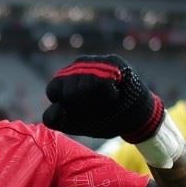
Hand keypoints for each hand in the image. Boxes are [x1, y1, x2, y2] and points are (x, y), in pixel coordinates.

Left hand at [44, 55, 164, 142]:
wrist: (132, 118)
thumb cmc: (99, 119)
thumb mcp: (73, 124)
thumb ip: (54, 120)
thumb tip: (56, 106)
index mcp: (61, 83)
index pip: (53, 90)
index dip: (67, 106)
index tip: (77, 110)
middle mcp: (74, 68)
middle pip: (70, 91)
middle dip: (83, 106)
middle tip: (95, 106)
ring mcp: (93, 62)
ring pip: (86, 86)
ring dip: (97, 101)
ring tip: (105, 99)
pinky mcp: (111, 61)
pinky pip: (103, 82)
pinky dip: (109, 95)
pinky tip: (115, 94)